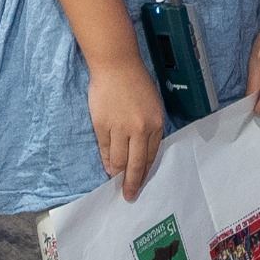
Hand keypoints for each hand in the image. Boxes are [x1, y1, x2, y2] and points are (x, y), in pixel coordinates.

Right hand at [88, 56, 169, 200]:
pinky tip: (107, 166)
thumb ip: (149, 128)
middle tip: (129, 195)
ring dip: (117, 173)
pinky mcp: (102, 125)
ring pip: (119, 160)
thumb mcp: (152, 105)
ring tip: (115, 179)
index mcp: (156, 124)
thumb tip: (141, 151)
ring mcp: (120, 128)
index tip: (140, 183)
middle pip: (136, 165)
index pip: (150, 156)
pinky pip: (105, 149)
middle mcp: (140, 129)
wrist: (116, 64)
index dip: (144, 172)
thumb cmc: (136, 82)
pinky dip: (106, 160)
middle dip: (132, 183)